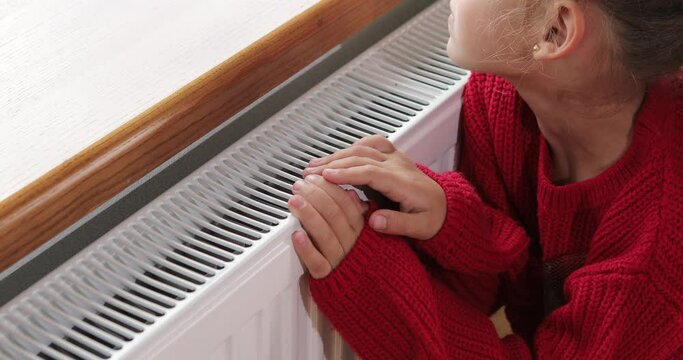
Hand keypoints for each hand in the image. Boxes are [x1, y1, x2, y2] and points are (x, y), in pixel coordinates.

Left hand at [288, 173, 367, 278]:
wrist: (369, 297)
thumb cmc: (363, 263)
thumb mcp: (369, 235)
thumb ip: (359, 214)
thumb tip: (350, 193)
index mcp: (362, 231)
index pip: (346, 204)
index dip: (329, 188)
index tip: (315, 177)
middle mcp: (352, 244)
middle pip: (334, 214)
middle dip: (315, 195)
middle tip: (301, 185)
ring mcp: (340, 260)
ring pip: (324, 234)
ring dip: (308, 215)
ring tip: (294, 201)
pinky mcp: (327, 278)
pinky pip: (317, 263)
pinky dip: (306, 249)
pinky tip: (297, 235)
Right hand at [303, 135, 445, 239]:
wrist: (446, 206)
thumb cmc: (433, 218)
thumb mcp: (421, 228)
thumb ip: (398, 224)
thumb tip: (375, 220)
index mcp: (404, 182)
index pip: (371, 172)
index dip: (347, 173)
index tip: (326, 177)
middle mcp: (398, 165)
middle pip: (361, 157)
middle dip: (333, 163)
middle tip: (309, 174)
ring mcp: (395, 158)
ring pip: (362, 149)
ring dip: (336, 155)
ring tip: (314, 166)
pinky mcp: (392, 156)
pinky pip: (370, 144)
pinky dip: (351, 147)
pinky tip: (336, 156)